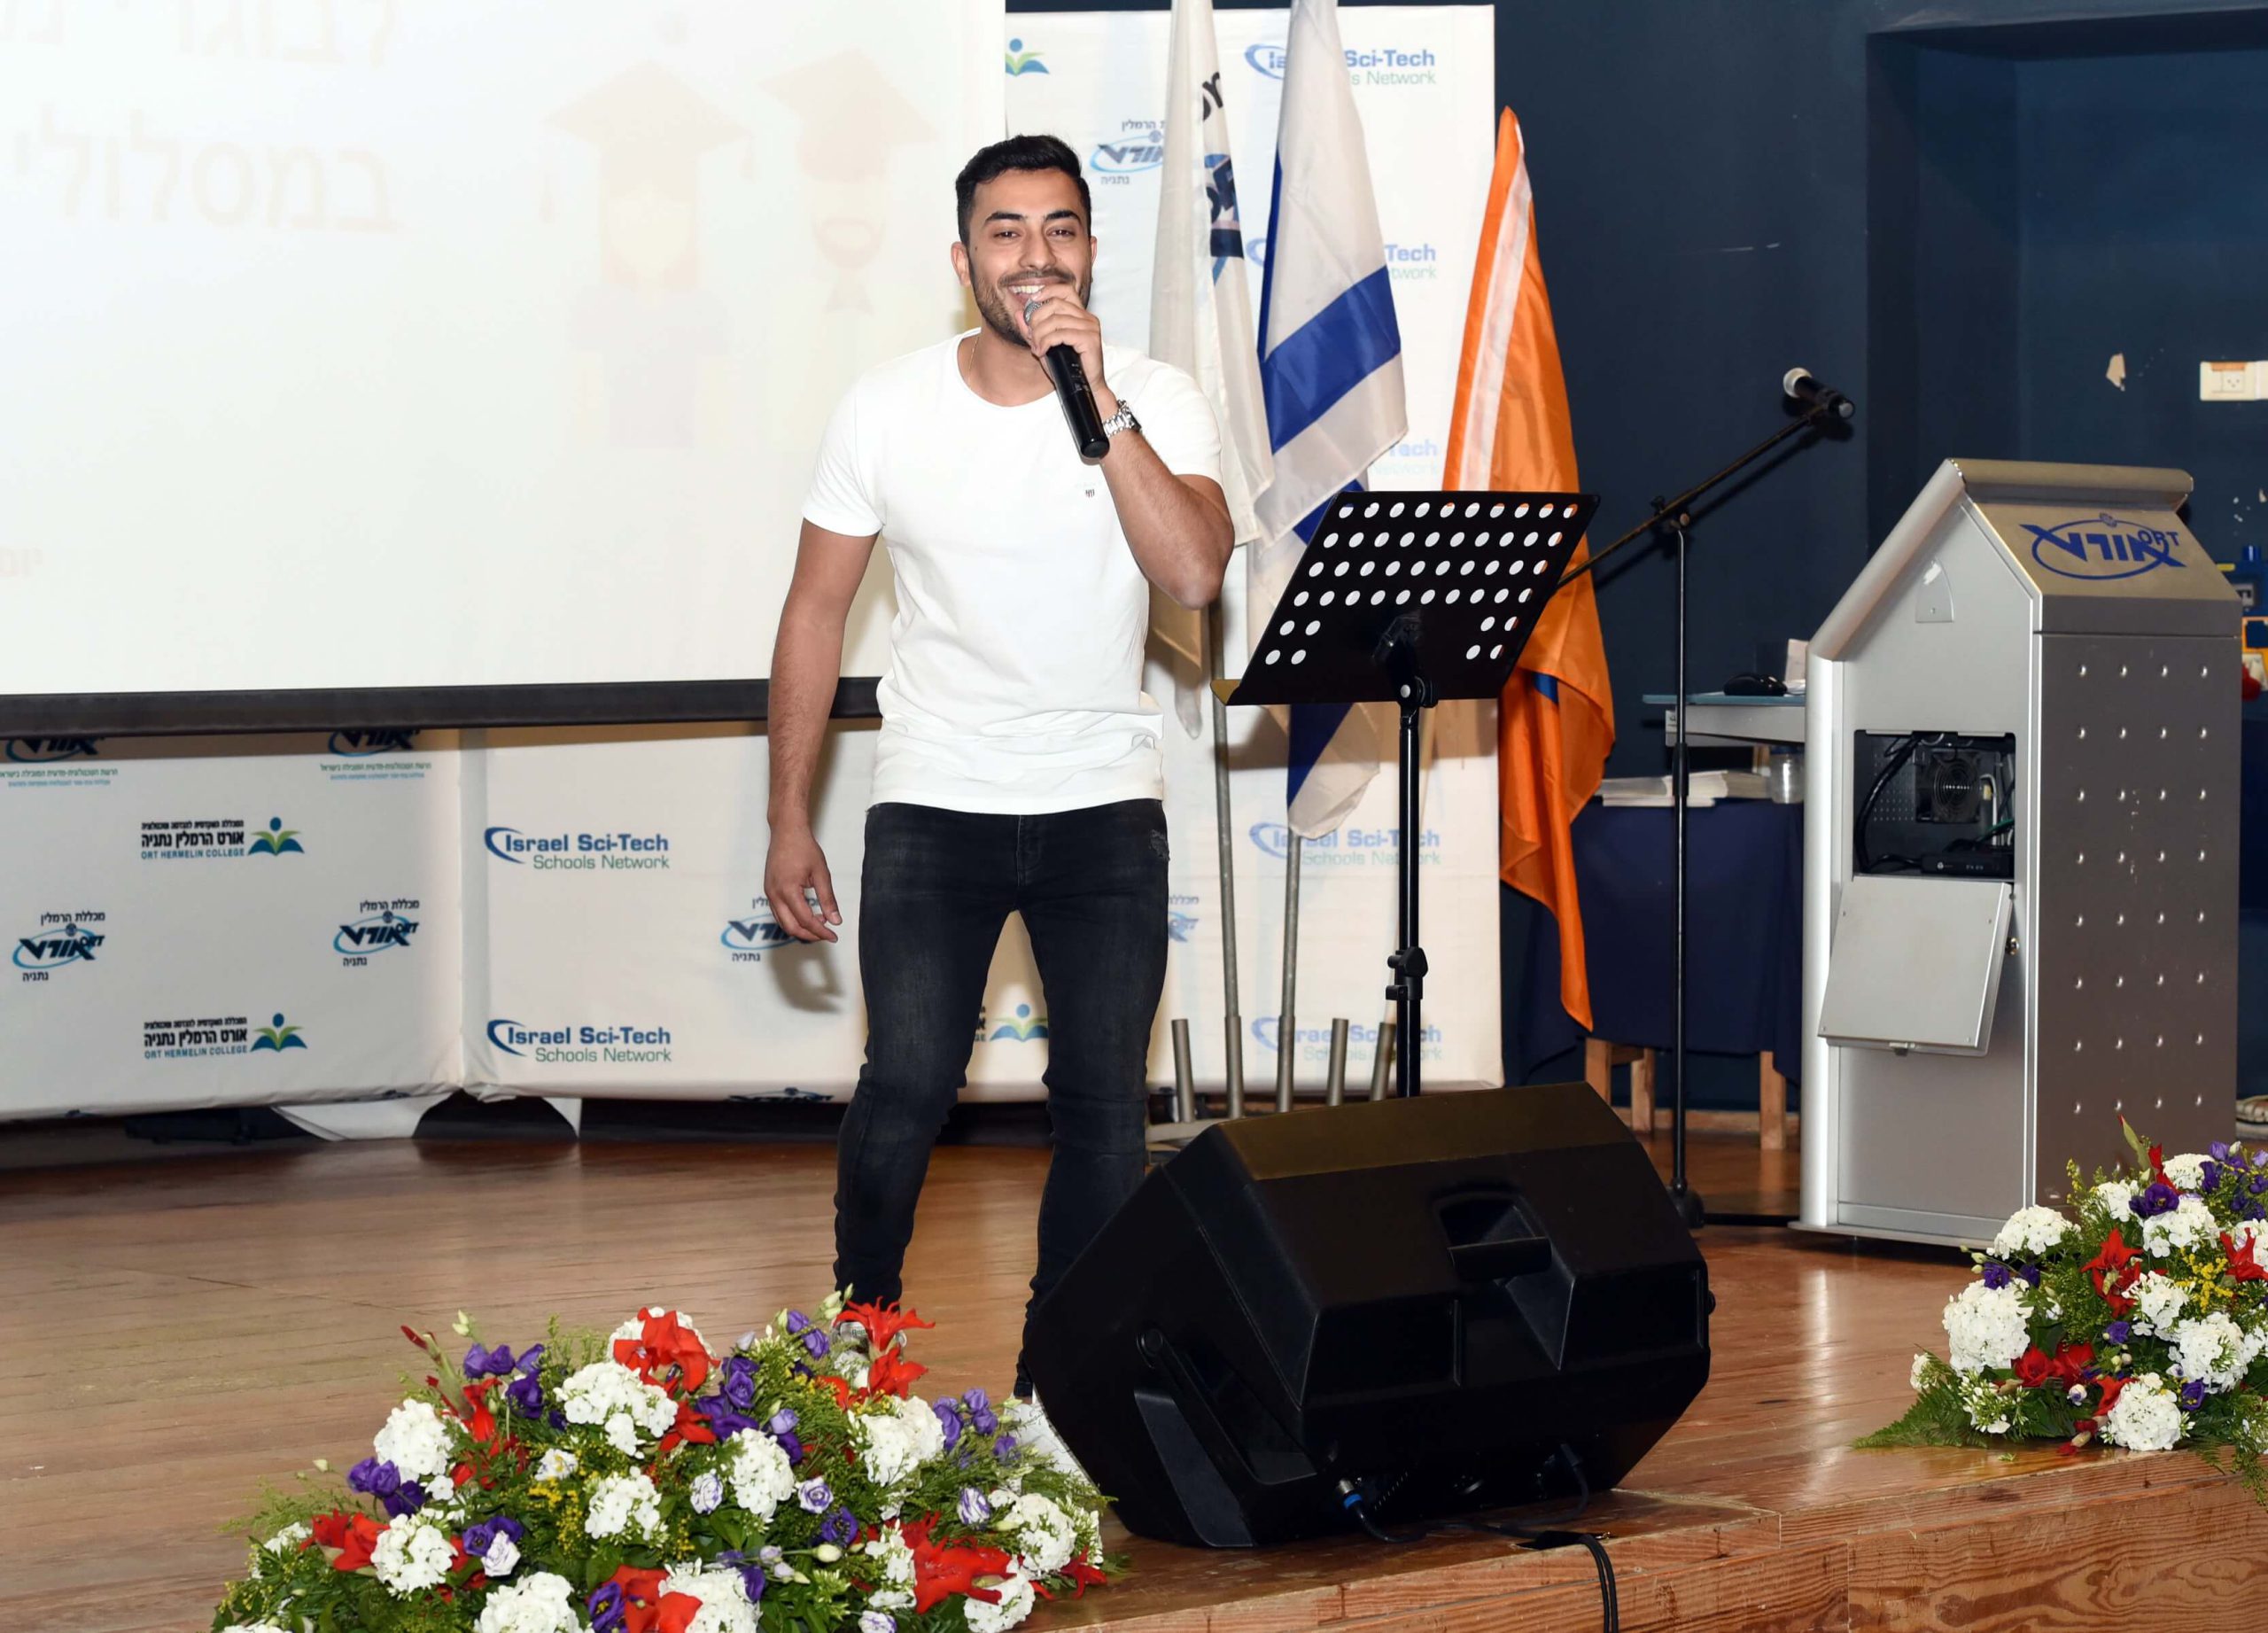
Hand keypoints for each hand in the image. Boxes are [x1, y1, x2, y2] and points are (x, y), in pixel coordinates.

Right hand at [762, 826, 840, 942]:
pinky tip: (808, 914)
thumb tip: (836, 921)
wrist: (786, 831)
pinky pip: (779, 912)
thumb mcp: (821, 873)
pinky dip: (793, 919)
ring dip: (801, 928)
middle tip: (827, 934)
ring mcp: (769, 893)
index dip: (821, 932)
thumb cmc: (804, 848)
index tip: (834, 936)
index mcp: (788, 890)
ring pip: (783, 922)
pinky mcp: (769, 890)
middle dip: (810, 935)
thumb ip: (828, 899)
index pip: (806, 920)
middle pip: (791, 927)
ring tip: (821, 923)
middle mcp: (774, 894)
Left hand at [1021, 284, 1108, 403]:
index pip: (1065, 290)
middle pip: (1055, 304)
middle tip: (1032, 336)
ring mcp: (1090, 327)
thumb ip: (1032, 330)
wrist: (1085, 387)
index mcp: (1080, 315)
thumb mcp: (1044, 345)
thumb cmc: (1067, 367)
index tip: (1032, 300)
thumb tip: (1018, 314)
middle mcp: (1087, 318)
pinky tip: (1042, 352)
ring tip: (1037, 347)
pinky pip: (1061, 334)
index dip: (1048, 290)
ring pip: (1055, 320)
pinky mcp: (1090, 339)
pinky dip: (1047, 342)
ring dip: (1040, 334)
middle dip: (1037, 319)